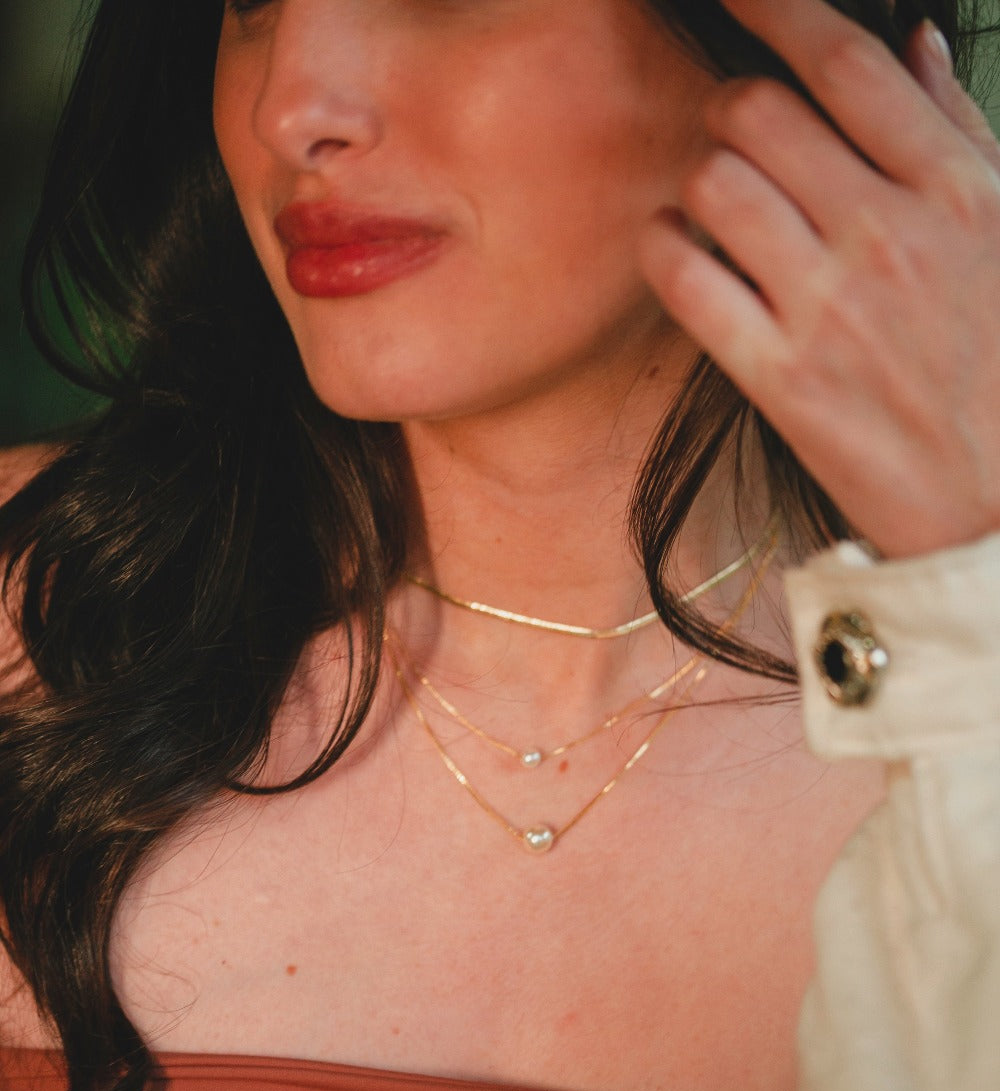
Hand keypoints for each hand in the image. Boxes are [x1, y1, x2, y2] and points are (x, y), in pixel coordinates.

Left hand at [640, 0, 999, 558]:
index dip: (775, 10)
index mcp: (954, 190)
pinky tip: (678, 253)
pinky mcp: (780, 380)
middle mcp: (888, 237)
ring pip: (715, 186)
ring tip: (716, 206)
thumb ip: (954, 134)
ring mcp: (829, 310)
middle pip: (759, 114)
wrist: (994, 499)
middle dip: (730, 109)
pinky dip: (665, 251)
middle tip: (734, 135)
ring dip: (699, 181)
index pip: (847, 63)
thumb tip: (911, 46)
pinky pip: (686, 282)